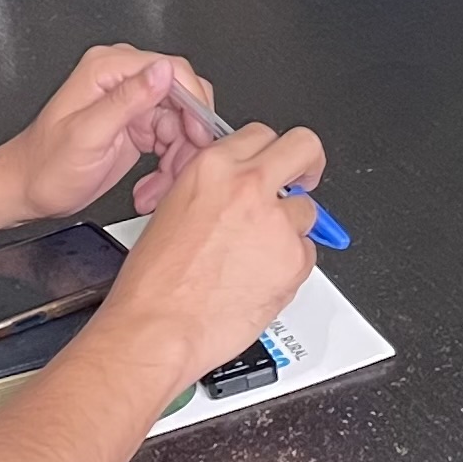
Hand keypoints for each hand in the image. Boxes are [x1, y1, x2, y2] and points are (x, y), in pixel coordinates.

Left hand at [0, 47, 225, 221]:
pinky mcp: (136, 125)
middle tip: (179, 168)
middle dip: (188, 137)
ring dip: (179, 156)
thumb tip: (164, 71)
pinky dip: (170, 163)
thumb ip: (127, 100)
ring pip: (182, 122)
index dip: (193, 104)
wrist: (27, 190)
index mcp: (108, 69)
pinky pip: (173, 138)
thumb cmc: (45, 167)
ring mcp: (130, 102)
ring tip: (159, 186)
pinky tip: (153, 184)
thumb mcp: (87, 135)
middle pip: (183, 97)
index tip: (198, 136)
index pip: (173, 70)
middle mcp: (121, 80)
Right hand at [100, 119, 326, 387]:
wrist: (158, 328)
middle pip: (304, 146)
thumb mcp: (173, 209)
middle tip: (304, 180)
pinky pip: (307, 253)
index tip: (273, 165)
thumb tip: (238, 187)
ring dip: (290, 228)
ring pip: (307, 210)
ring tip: (257, 256)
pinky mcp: (294, 259)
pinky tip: (258, 280)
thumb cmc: (154, 283)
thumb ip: (214, 188)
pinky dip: (290, 265)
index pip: (261, 133)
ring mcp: (276, 222)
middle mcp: (248, 187)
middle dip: (307, 163)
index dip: (268, 152)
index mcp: (213, 168)